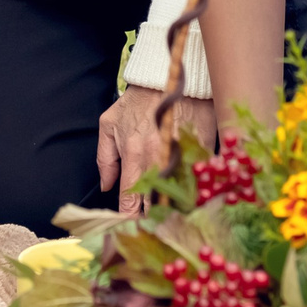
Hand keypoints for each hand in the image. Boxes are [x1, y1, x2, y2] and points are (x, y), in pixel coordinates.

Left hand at [98, 86, 214, 216]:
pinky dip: (194, 193)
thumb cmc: (138, 101)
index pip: (129, 201)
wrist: (168, 77)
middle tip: (147, 229)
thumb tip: (105, 187)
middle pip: (154, 205)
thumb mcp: (109, 124)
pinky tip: (190, 202)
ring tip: (169, 220)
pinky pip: (198, 181)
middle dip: (150, 220)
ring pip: (177, 197)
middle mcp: (157, 160)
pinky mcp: (201, 151)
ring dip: (172, 210)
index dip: (127, 219)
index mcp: (134, 155)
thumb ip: (104, 158)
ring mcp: (181, 156)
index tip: (126, 228)